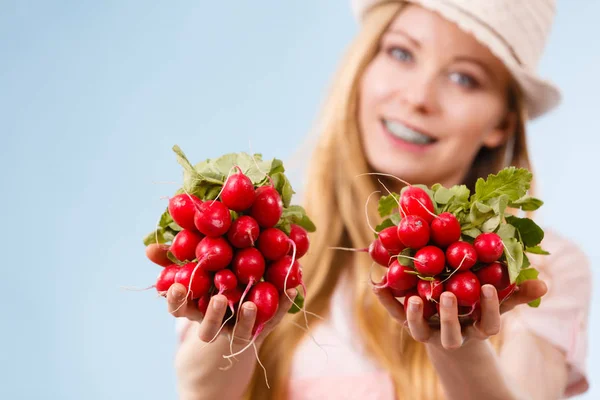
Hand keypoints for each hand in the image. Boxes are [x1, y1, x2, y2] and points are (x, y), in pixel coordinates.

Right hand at [146, 243, 296, 398]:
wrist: (214, 370)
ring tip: (250, 306)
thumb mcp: (183, 293)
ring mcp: (237, 333)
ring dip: (247, 319)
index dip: (177, 298)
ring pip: (241, 330)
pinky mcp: (259, 335)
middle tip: (217, 300)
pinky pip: (272, 321)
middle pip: (211, 322)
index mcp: (194, 316)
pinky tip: (293, 288)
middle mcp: (215, 327)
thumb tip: (149, 248)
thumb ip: (168, 266)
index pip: (181, 309)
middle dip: (213, 312)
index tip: (175, 287)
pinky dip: (283, 305)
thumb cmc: (198, 311)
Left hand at [373, 279, 546, 349]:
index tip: (487, 287)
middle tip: (448, 294)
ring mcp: (428, 331)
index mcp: (476, 329)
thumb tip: (543, 284)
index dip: (488, 308)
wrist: (447, 331)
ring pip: (420, 330)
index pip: (487, 324)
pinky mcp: (408, 324)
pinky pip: (395, 314)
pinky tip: (378, 283)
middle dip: (450, 316)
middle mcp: (451, 334)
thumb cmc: (474, 310)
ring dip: (415, 315)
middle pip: (452, 333)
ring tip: (413, 296)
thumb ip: (513, 294)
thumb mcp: (494, 303)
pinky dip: (386, 300)